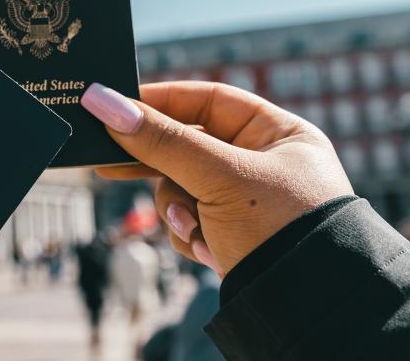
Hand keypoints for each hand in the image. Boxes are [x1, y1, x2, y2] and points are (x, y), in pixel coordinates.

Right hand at [81, 81, 353, 275]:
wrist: (307, 308)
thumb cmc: (279, 228)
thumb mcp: (218, 177)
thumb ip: (161, 140)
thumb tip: (103, 101)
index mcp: (278, 134)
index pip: (208, 101)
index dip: (162, 101)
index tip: (115, 106)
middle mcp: (263, 163)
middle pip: (188, 147)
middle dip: (159, 166)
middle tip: (108, 164)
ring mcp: (246, 202)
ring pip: (181, 188)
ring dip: (178, 210)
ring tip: (194, 229)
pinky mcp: (231, 235)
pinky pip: (189, 221)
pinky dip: (190, 235)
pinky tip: (208, 251)